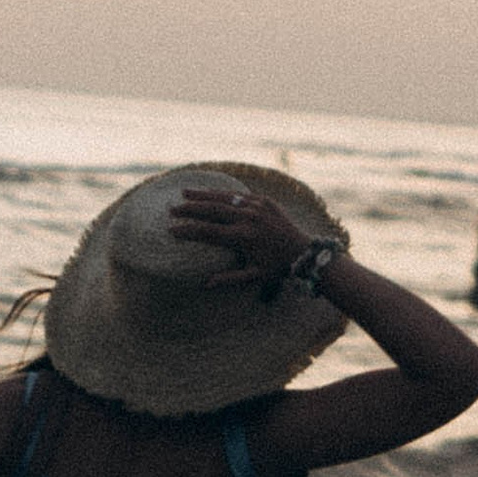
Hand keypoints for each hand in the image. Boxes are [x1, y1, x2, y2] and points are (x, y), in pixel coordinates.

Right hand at [166, 180, 313, 283]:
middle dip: (190, 209)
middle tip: (172, 209)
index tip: (171, 229)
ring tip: (184, 193)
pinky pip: (239, 194)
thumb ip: (229, 279)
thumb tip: (205, 284)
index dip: (188, 230)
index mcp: (244, 238)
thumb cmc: (278, 268)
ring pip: (224, 198)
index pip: (208, 232)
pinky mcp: (265, 201)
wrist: (305, 252)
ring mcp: (257, 207)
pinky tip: (210, 192)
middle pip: (212, 210)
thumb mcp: (254, 277)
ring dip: (202, 195)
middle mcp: (249, 219)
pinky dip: (223, 193)